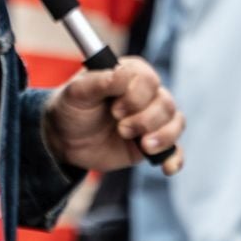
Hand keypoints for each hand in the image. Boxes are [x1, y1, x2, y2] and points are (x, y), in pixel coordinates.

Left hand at [43, 56, 183, 172]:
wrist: (65, 139)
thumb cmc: (71, 108)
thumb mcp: (76, 92)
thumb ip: (98, 81)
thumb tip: (120, 74)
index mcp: (129, 74)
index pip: (148, 79)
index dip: (135, 97)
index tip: (114, 110)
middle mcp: (145, 93)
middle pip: (165, 102)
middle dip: (145, 120)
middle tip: (121, 129)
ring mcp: (151, 117)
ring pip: (175, 122)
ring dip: (161, 136)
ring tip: (142, 145)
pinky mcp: (153, 141)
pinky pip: (175, 147)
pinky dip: (174, 157)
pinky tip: (167, 167)